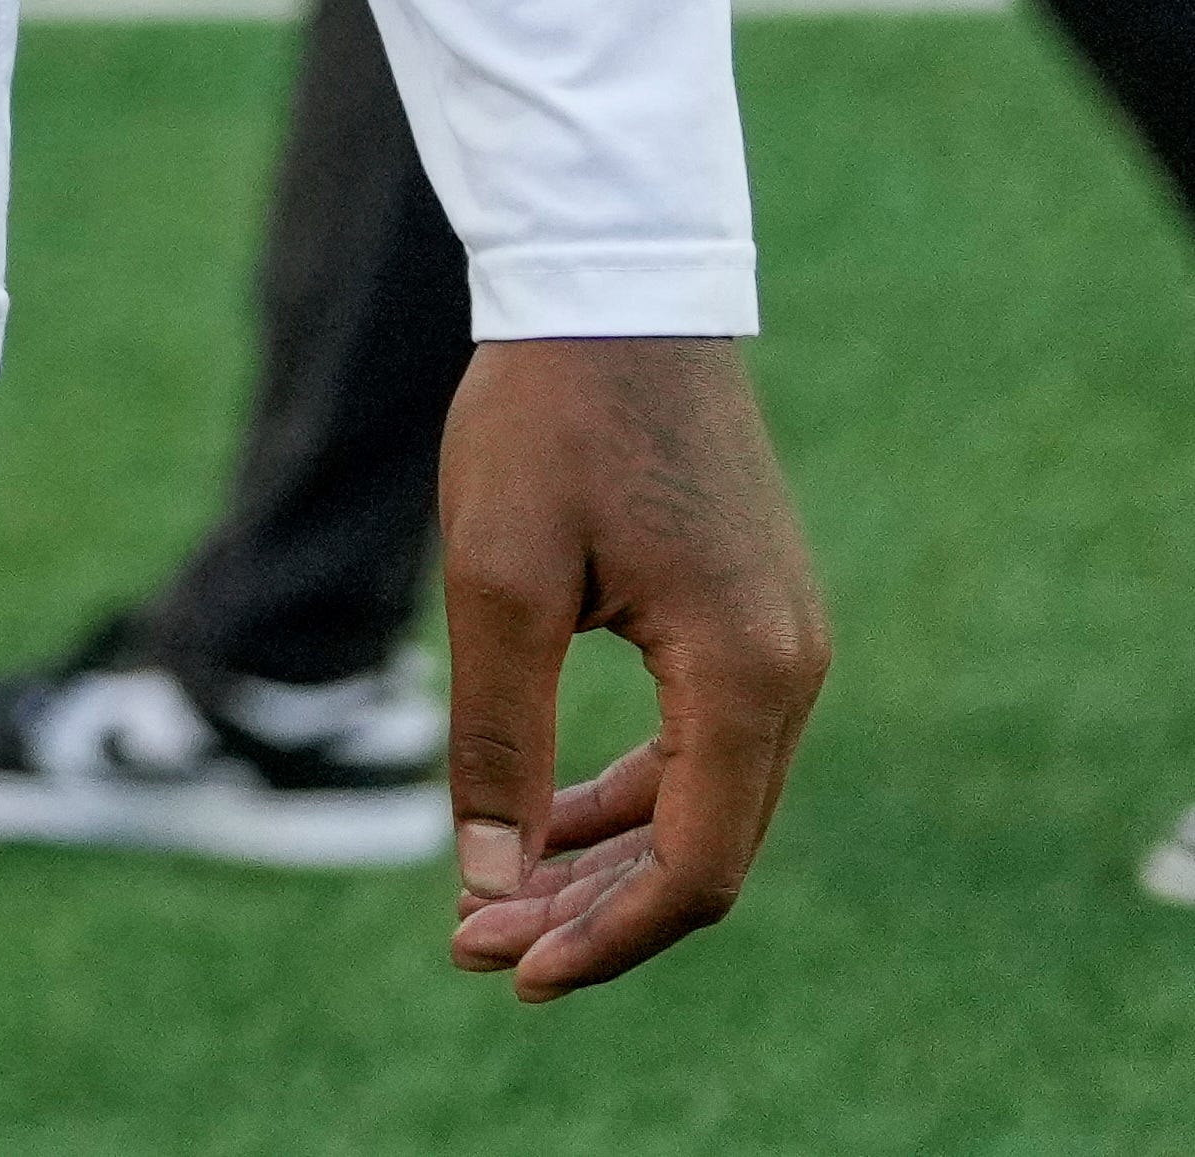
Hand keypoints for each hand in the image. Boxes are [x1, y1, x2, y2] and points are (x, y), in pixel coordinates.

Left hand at [431, 335, 825, 995]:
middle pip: (701, 848)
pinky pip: (697, 745)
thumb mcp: (497, 585)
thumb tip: (486, 879)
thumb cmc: (544, 422)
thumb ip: (496, 740)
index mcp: (746, 677)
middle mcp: (789, 673)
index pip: (695, 868)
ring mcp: (780, 645)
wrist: (608, 291)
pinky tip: (546, 820)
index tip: (500, 970)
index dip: (601, 937)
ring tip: (492, 900)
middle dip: (587, 910)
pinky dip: (624, 794)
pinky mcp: (749, 618)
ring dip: (600, 858)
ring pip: (699, 802)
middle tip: (470, 945)